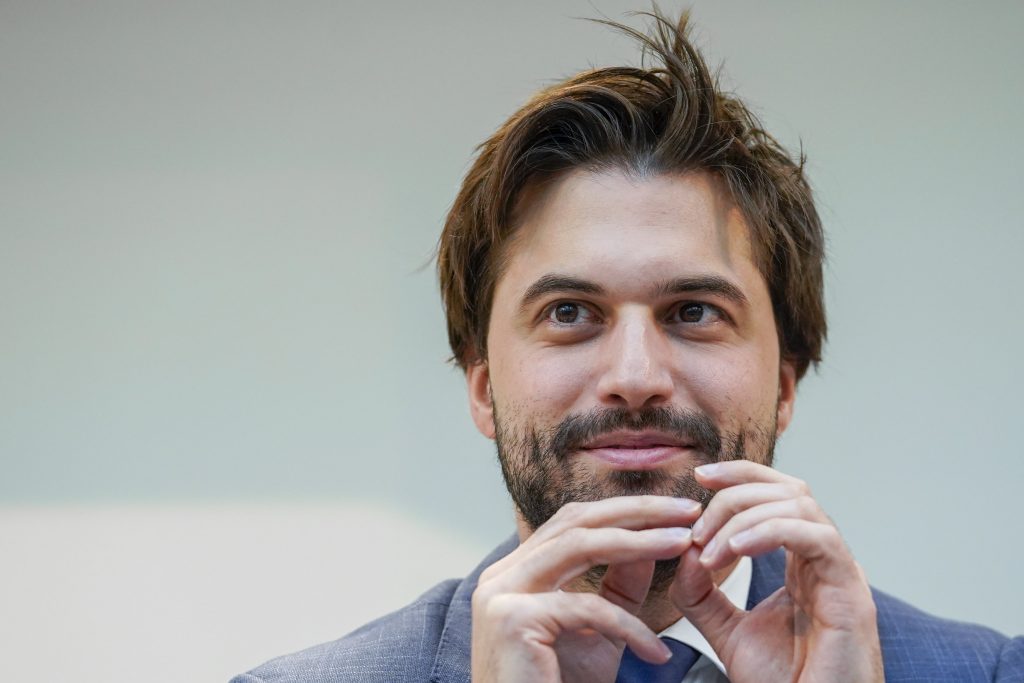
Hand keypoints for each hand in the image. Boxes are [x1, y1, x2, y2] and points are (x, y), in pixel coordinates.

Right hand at [471, 495, 701, 682]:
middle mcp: (501, 575)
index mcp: (516, 572)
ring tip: (683, 543)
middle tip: (687, 511)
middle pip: (575, 521)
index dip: (624, 511)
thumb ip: (619, 588)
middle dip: (637, 512)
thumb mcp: (600, 633)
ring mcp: (500, 593)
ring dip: (639, 541)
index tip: (674, 512)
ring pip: (578, 546)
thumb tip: (650, 542)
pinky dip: (628, 627)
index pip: (573, 522)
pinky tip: (656, 652)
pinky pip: (585, 608)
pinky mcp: (512, 620)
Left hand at [671, 461, 882, 681]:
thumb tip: (685, 550)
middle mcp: (826, 560)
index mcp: (804, 563)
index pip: (779, 494)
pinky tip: (736, 548)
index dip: (742, 475)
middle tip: (698, 528)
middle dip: (735, 495)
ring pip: (800, 504)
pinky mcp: (851, 591)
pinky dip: (770, 531)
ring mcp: (842, 572)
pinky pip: (815, 536)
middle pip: (788, 489)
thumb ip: (700, 592)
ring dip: (744, 516)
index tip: (700, 476)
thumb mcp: (726, 631)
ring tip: (711, 550)